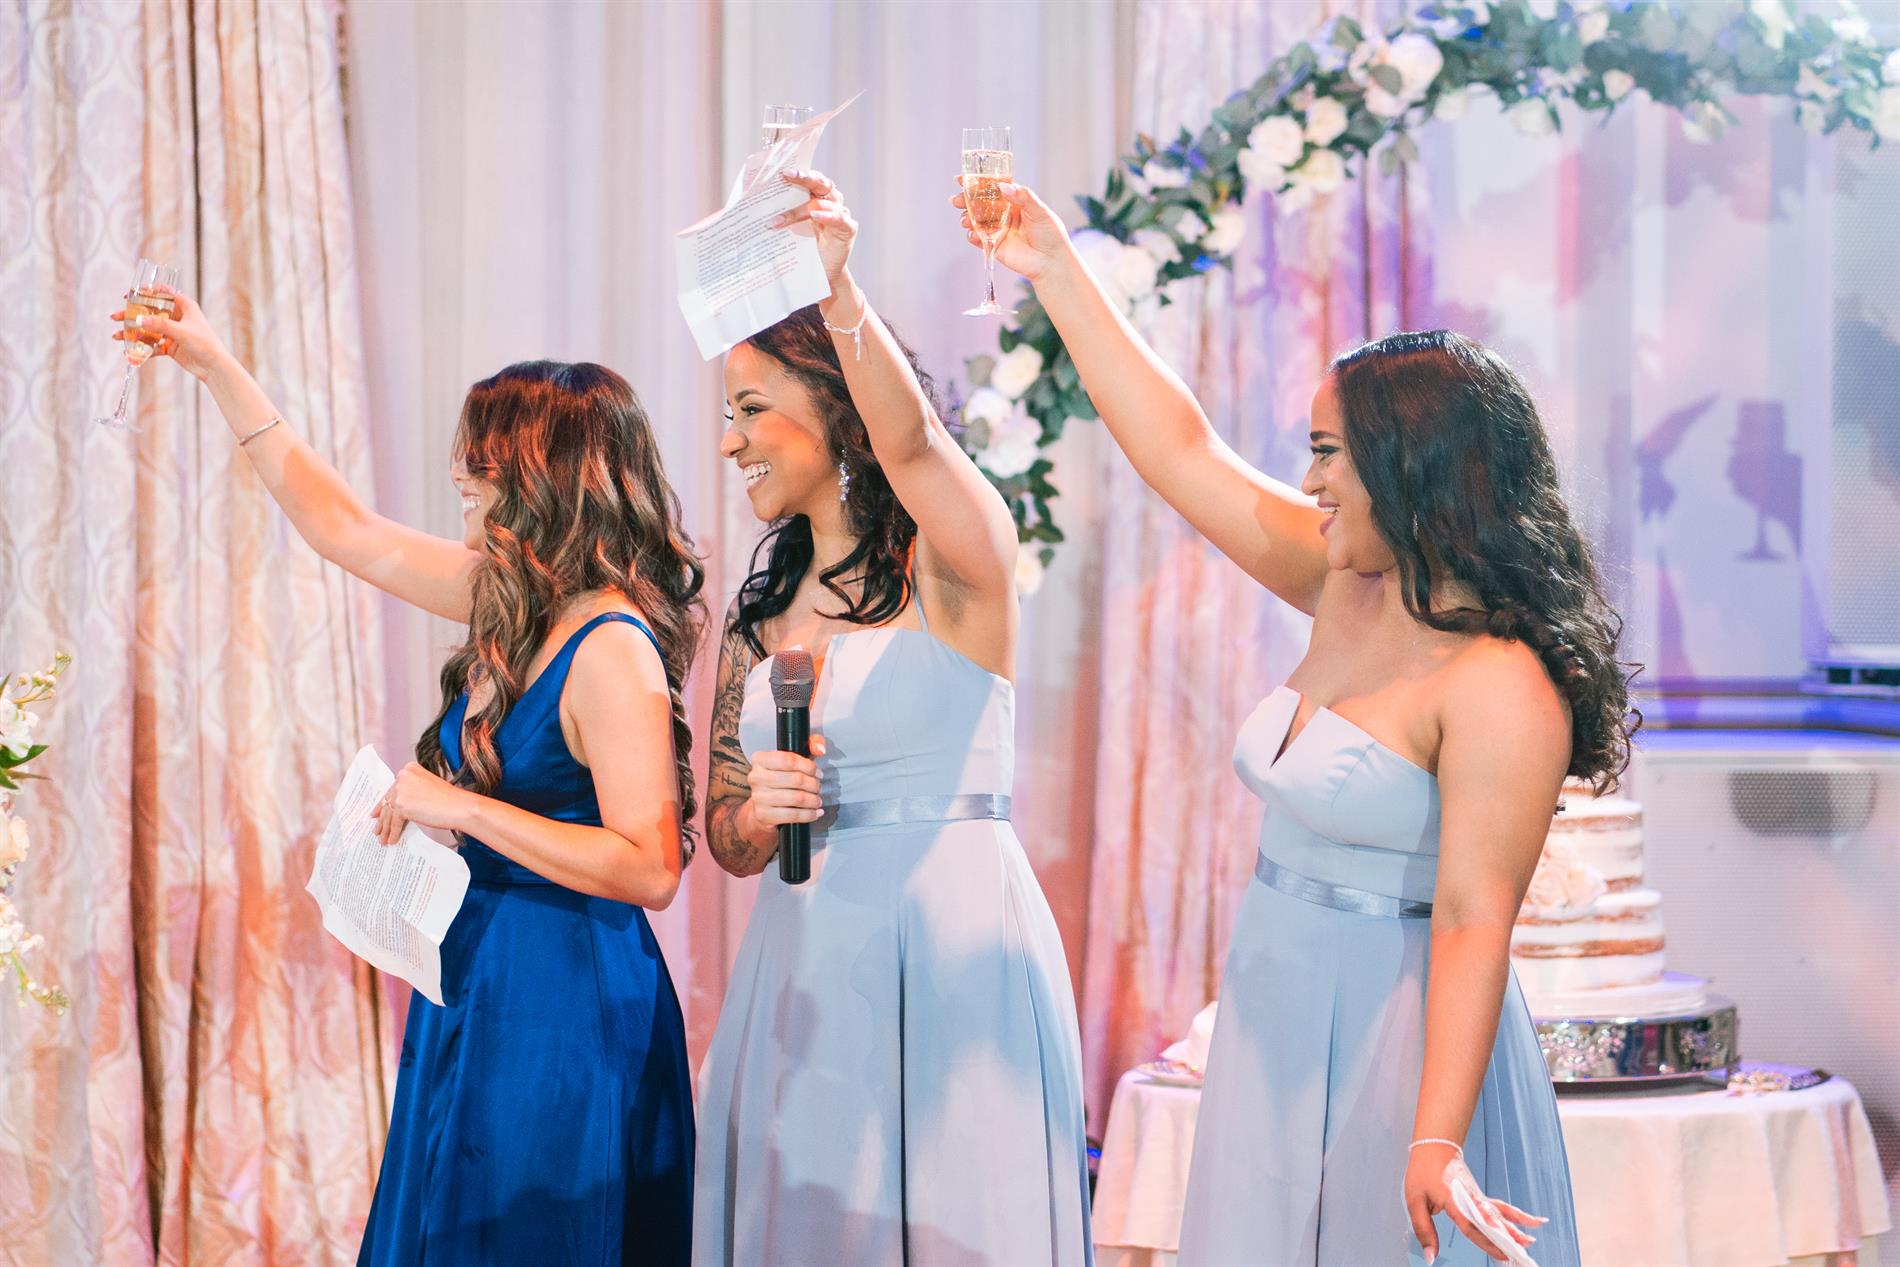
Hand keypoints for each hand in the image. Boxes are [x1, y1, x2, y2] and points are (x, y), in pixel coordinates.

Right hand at [110, 286, 231, 382]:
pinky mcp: (171, 346)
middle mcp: (178, 317)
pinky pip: (153, 345)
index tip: (129, 294)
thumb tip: (139, 320)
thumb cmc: (204, 344)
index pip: (163, 293)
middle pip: (151, 312)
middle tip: (115, 317)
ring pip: (149, 329)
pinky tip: (129, 352)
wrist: (214, 367)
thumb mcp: (181, 332)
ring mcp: (173, 332)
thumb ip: (160, 325)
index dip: (146, 291)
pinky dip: (142, 348)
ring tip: (117, 336)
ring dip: (133, 332)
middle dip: (132, 315)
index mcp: (185, 306)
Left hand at [370, 762, 474, 845]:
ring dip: (386, 828)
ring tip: (383, 839)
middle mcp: (402, 777)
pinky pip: (395, 823)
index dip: (384, 803)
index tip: (377, 812)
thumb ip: (412, 791)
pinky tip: (393, 840)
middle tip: (378, 828)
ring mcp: (401, 791)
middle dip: (382, 818)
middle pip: (388, 801)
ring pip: (389, 813)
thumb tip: (397, 806)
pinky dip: (393, 833)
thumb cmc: (449, 799)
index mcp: (409, 769)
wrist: (460, 807)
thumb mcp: (427, 787)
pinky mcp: (402, 806)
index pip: (392, 789)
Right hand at [743, 733, 828, 830]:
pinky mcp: (764, 814)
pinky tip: (815, 812)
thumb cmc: (780, 780)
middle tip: (818, 787)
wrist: (762, 807)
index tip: (818, 773)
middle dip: (814, 784)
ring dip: (813, 800)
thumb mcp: (793, 760)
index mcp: (760, 759)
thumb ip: (810, 746)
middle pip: (796, 779)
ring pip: (797, 798)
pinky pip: (793, 815)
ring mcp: (759, 797)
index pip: (789, 760)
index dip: (809, 766)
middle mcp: (756, 777)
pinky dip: (809, 814)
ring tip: (817, 800)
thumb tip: (821, 749)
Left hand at [773, 169, 856, 293]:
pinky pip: (839, 218)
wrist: (821, 274)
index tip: (780, 172)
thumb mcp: (789, 228)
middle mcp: (830, 202)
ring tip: (787, 213)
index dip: (797, 173)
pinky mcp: (848, 229)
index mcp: (816, 198)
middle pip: (821, 183)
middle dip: (804, 177)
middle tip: (787, 175)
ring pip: (825, 202)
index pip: (808, 179)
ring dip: (805, 206)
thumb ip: (778, 215)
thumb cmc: (803, 249)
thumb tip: (746, 206)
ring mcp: (841, 214)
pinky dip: (828, 215)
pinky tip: (815, 215)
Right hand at [949, 179, 1071, 283]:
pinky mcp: (994, 245)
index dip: (977, 182)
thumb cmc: (1050, 233)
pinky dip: (972, 235)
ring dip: (967, 218)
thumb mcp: (1039, 210)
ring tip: (966, 219)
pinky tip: (973, 234)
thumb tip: (1002, 187)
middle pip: (980, 203)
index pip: (993, 188)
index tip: (962, 179)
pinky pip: (979, 239)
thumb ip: (1022, 197)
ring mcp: (998, 229)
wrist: (1051, 261)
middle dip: (966, 200)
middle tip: (957, 200)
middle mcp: (1004, 213)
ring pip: (976, 220)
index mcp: (1014, 200)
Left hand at [1404, 1144, 1543, 1264]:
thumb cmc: (1423, 1173)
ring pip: (1500, 1214)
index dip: (1486, 1241)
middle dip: (1507, 1238)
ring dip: (1516, 1227)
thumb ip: (1424, 1230)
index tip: (1501, 1254)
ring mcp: (1478, 1197)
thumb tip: (1431, 1257)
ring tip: (1530, 1241)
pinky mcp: (1481, 1197)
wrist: (1434, 1147)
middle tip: (1522, 1252)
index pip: (1471, 1224)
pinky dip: (1518, 1215)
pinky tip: (1535, 1221)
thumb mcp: (1414, 1201)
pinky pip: (1501, 1208)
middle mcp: (1470, 1199)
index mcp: (1453, 1201)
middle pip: (1491, 1221)